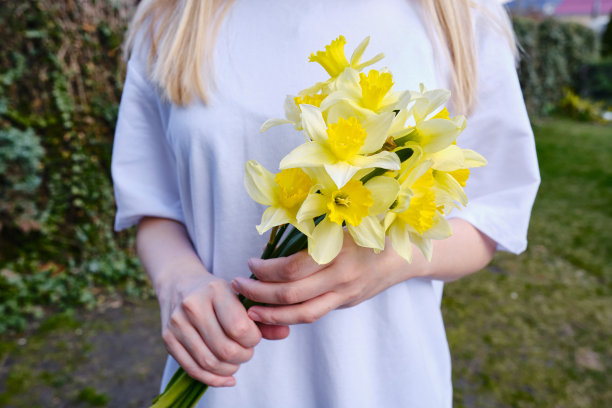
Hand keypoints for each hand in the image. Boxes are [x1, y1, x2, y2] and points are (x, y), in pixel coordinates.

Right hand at [159, 271, 263, 386]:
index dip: (253, 339)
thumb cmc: (217, 292)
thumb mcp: (240, 295)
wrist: (179, 283)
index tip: (255, 337)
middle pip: (225, 348)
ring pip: (209, 362)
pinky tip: (227, 377)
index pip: (239, 327)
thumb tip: (284, 332)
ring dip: (230, 369)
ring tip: (236, 362)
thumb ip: (263, 315)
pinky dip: (213, 379)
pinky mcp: (167, 338)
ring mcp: (177, 323)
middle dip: (243, 356)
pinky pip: (192, 369)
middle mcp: (192, 305)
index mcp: (215, 290)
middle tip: (247, 351)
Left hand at [231, 233, 420, 324]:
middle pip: (291, 294)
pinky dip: (289, 318)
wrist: (401, 255)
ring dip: (270, 313)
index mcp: (337, 249)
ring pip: (301, 313)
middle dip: (259, 292)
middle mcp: (341, 276)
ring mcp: (345, 294)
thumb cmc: (367, 230)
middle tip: (238, 285)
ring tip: (249, 310)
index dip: (266, 269)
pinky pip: (313, 315)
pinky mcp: (345, 304)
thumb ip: (310, 232)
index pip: (293, 268)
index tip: (251, 262)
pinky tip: (272, 314)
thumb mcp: (340, 221)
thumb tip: (271, 241)